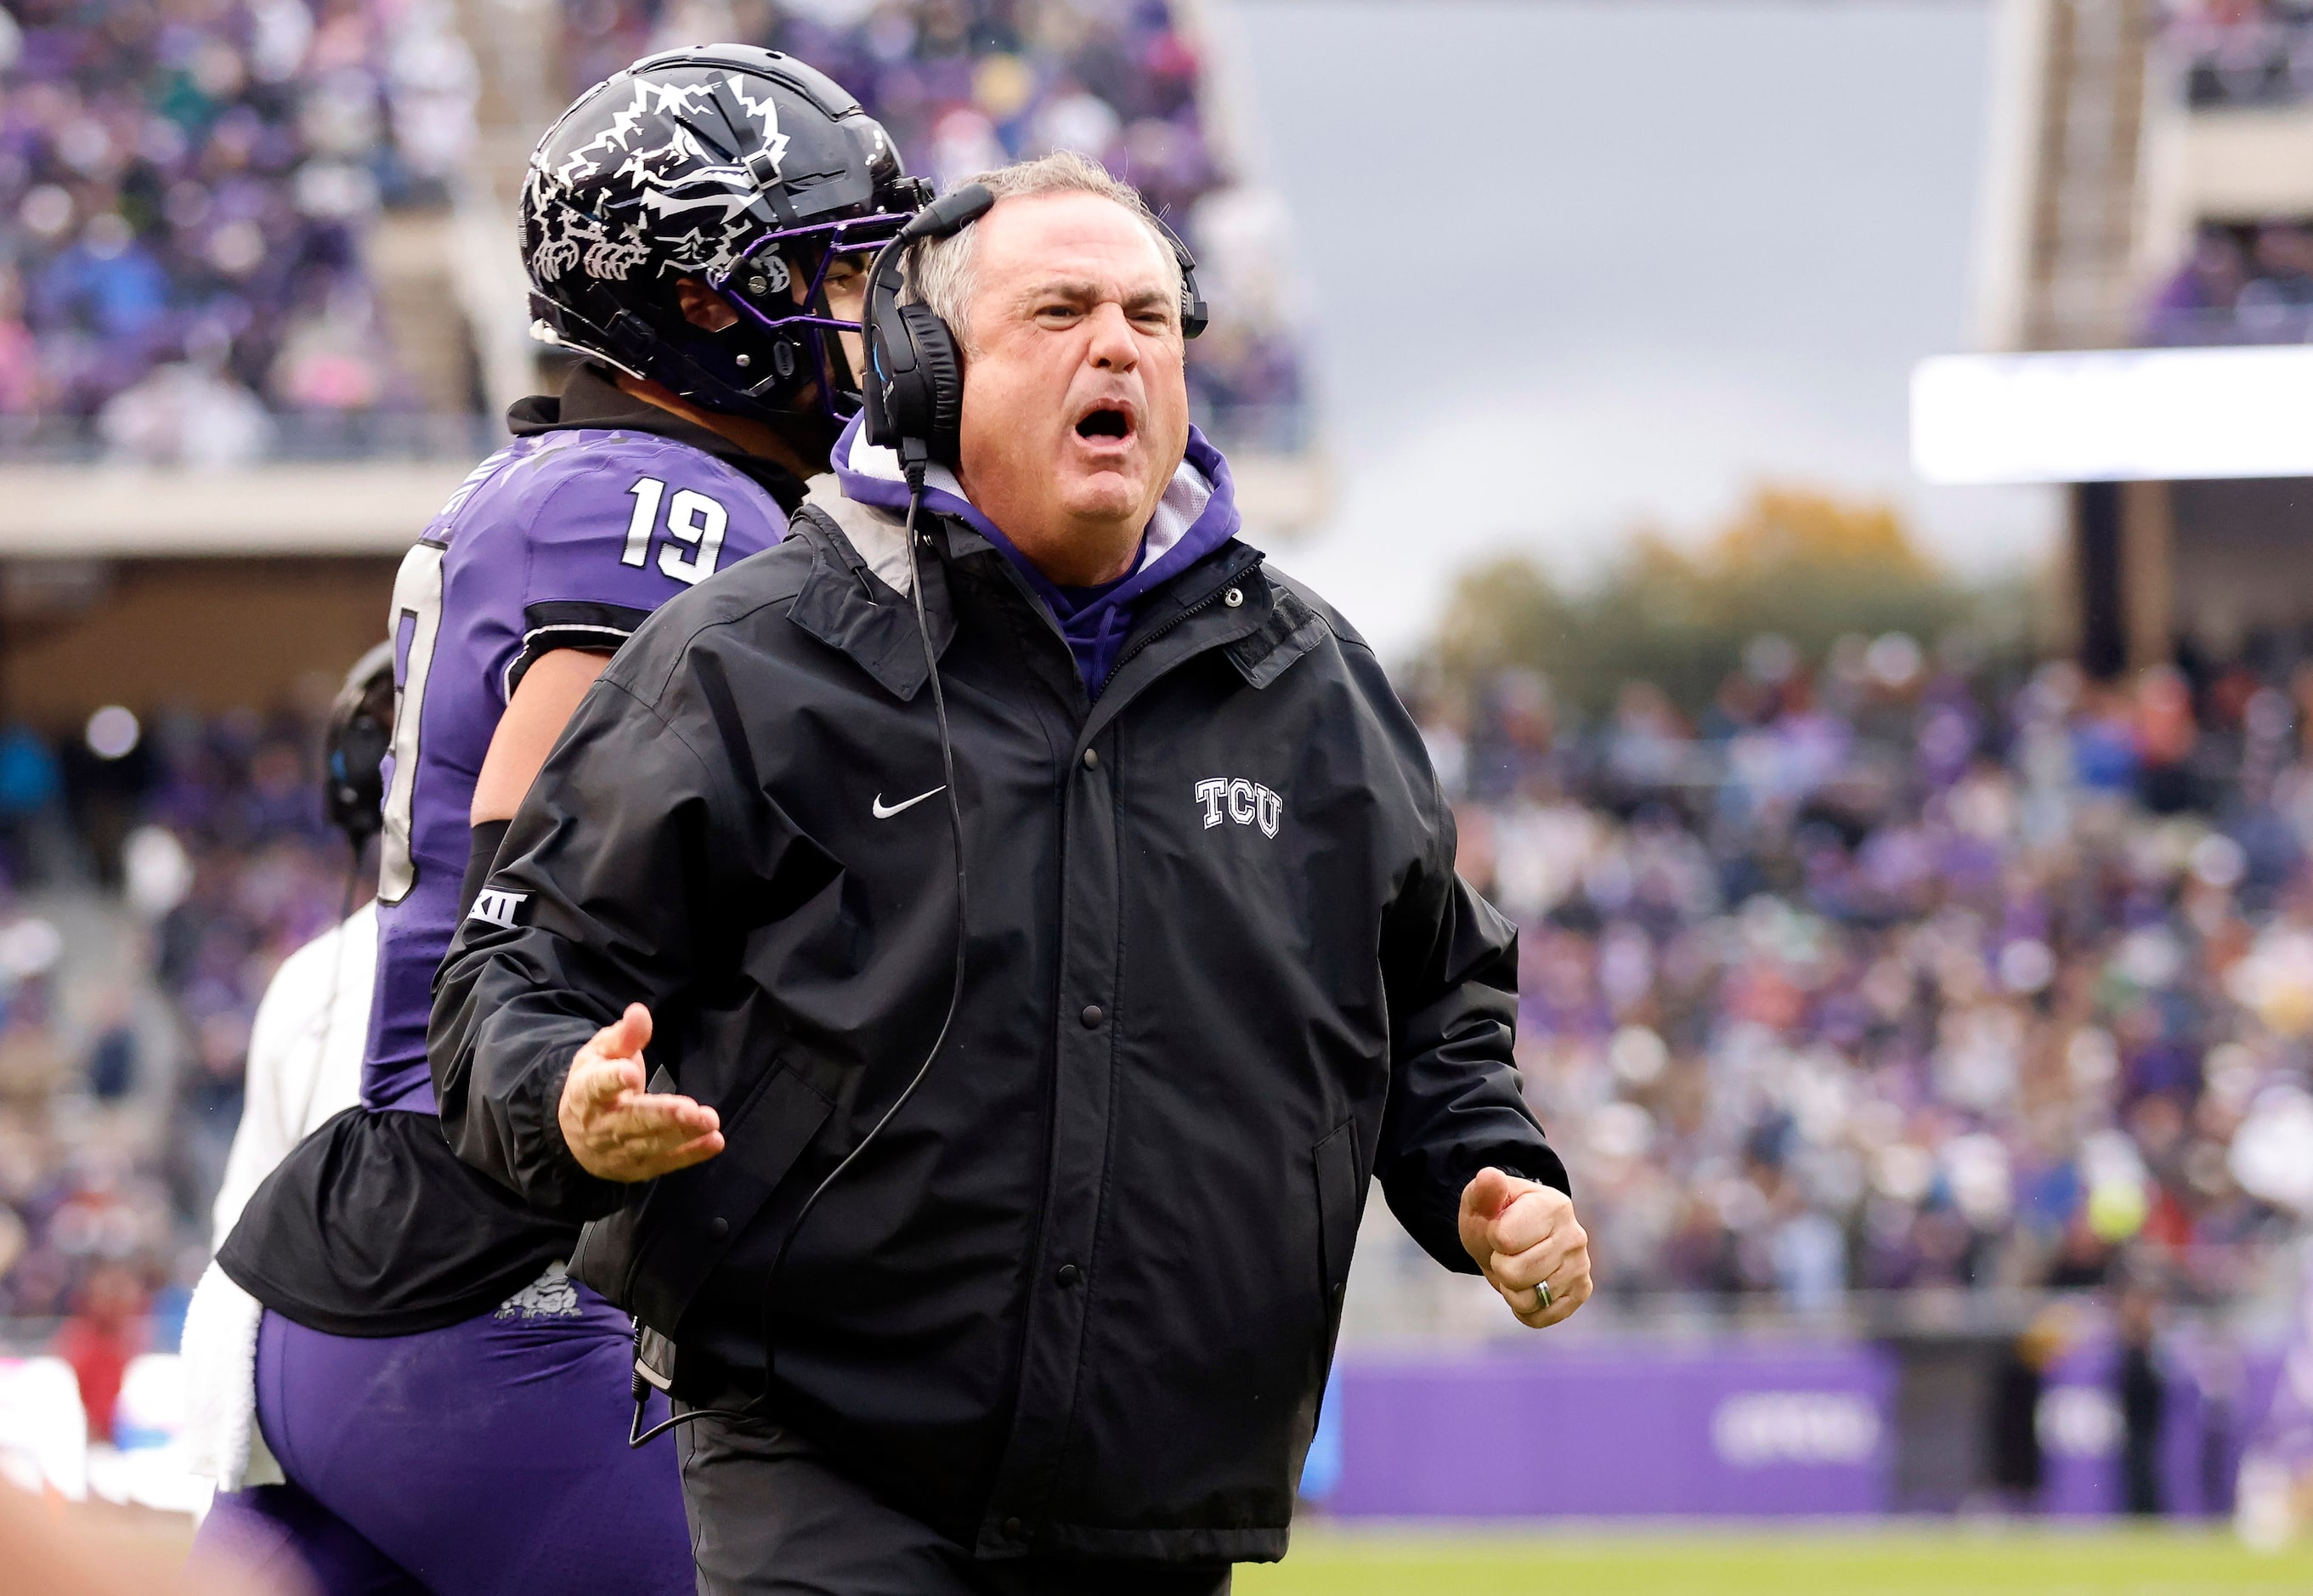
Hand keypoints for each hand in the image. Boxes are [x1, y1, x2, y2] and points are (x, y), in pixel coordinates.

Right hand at [556, 1003, 723, 1181]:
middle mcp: (600, 1125)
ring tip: (709, 1121)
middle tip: (690, 1109)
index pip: (597, 1086)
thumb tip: (639, 1012)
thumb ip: (623, 1035)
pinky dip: (691, 1155)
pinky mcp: (637, 1169)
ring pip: (651, 1144)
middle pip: (631, 1121)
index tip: (629, 1072)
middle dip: (662, 1115)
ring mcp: (617, 1152)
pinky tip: (715, 1142)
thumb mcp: (601, 1054)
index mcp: (586, 1092)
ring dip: (682, 1134)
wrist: (574, 1137)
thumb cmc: (594, 1084)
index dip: (612, 1079)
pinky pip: (666, 1163)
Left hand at [1457, 1166, 1591, 1328]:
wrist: (1512, 1239)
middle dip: (1499, 1265)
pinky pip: (1540, 1317)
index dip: (1493, 1238)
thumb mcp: (1482, 1200)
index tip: (1499, 1229)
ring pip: (1527, 1299)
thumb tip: (1490, 1177)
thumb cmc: (1496, 1217)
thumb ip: (1485, 1190)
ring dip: (1510, 1288)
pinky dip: (1524, 1308)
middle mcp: (1575, 1236)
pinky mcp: (1580, 1292)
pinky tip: (1527, 1287)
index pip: (1505, 1240)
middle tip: (1506, 1252)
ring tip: (1517, 1267)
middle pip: (1514, 1273)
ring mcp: (1581, 1266)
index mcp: (1554, 1205)